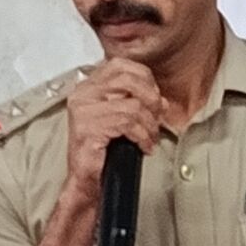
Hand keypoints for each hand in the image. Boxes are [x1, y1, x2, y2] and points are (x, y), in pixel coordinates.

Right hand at [59, 59, 161, 211]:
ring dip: (149, 124)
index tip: (154, 99)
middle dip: (151, 99)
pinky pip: (128, 123)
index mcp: (88, 86)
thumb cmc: (103, 151)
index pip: (121, 65)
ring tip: (149, 138)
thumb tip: (162, 101)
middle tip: (156, 117)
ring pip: (133, 104)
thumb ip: (138, 103)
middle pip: (128, 79)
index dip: (144, 79)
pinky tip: (144, 146)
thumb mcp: (123, 119)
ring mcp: (84, 109)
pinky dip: (143, 136)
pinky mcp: (88, 127)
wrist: (87, 180)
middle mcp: (83, 94)